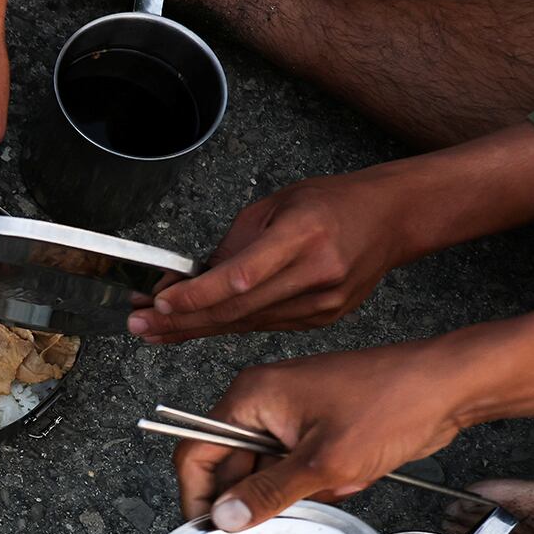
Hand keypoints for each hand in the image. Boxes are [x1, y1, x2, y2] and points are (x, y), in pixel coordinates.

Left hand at [127, 173, 409, 342]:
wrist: (394, 218)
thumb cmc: (332, 203)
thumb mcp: (276, 206)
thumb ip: (231, 246)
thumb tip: (182, 282)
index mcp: (304, 234)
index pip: (241, 275)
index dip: (196, 296)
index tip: (160, 302)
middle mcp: (316, 273)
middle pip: (236, 309)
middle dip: (181, 321)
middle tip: (138, 326)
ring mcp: (323, 302)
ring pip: (245, 324)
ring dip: (195, 329)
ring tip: (153, 330)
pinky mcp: (323, 319)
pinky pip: (263, 326)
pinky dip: (226, 326)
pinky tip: (194, 327)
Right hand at [170, 338, 470, 528]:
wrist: (450, 387)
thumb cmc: (393, 402)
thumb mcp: (324, 462)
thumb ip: (267, 494)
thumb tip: (224, 518)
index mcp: (251, 397)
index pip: (196, 453)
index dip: (198, 496)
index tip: (208, 531)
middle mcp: (262, 403)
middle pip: (232, 467)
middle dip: (265, 493)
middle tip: (287, 511)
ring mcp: (288, 416)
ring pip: (267, 473)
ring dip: (298, 489)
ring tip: (337, 480)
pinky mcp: (313, 428)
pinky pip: (295, 469)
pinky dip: (318, 481)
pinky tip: (350, 475)